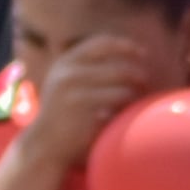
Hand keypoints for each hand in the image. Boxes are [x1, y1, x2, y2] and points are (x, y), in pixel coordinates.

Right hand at [15, 32, 167, 165]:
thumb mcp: (66, 83)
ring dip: (134, 94)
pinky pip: (119, 101)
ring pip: (123, 86)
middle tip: (145, 84)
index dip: (126, 46)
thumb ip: (88, 66)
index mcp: (65, 63)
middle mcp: (68, 73)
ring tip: (134, 101)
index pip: (102, 44)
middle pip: (119, 68)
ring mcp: (75, 91)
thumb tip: (129, 49)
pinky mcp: (84, 109)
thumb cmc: (63, 113)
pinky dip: (126, 108)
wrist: (44, 145)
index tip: (142, 53)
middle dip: (138, 75)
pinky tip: (120, 115)